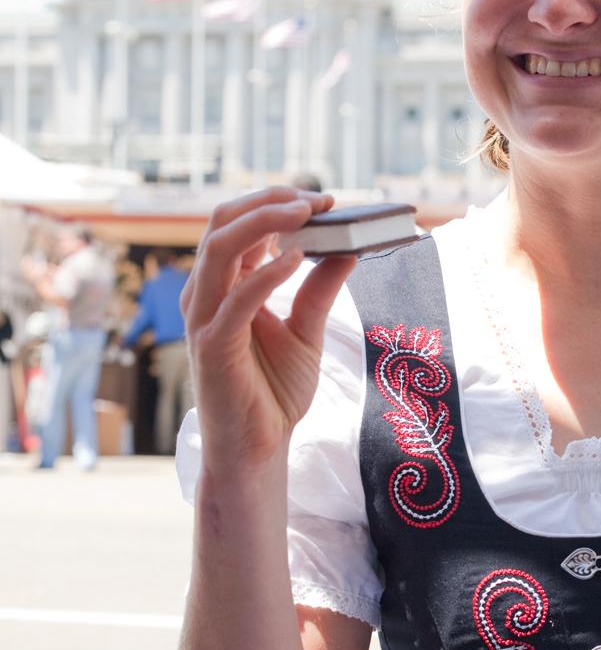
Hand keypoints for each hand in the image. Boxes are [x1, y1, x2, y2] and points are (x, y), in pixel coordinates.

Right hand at [182, 187, 355, 475]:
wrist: (259, 449)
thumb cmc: (273, 392)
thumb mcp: (307, 332)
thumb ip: (321, 290)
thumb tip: (348, 248)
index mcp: (225, 286)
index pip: (238, 223)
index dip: (277, 203)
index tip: (325, 201)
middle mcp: (207, 294)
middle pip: (221, 222)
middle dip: (270, 202)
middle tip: (319, 199)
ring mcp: (204, 319)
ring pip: (219, 249)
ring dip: (264, 222)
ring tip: (307, 213)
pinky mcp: (212, 347)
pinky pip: (234, 300)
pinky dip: (264, 274)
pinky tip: (296, 258)